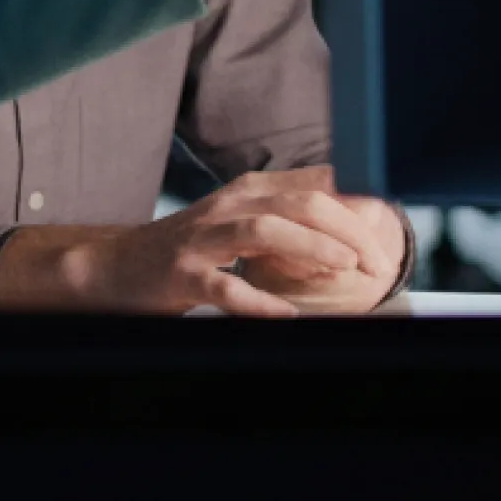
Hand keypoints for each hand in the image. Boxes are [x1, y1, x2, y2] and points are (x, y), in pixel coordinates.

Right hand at [70, 167, 381, 317]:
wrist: (114, 267)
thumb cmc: (187, 249)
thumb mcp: (240, 220)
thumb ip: (288, 214)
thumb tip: (353, 218)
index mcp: (246, 191)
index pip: (315, 184)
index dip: (358, 207)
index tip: (386, 235)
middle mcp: (226, 207)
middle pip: (300, 203)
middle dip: (349, 232)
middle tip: (378, 264)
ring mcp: (201, 241)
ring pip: (264, 231)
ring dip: (312, 248)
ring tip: (345, 269)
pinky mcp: (181, 275)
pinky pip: (225, 288)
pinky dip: (259, 302)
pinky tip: (287, 316)